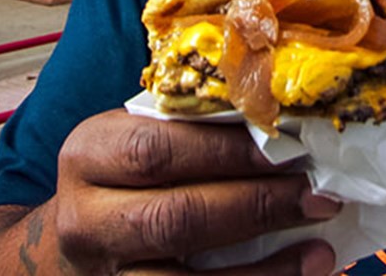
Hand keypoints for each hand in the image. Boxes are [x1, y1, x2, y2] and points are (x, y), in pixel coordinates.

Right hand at [42, 109, 341, 274]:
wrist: (65, 249)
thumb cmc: (123, 182)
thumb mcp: (136, 140)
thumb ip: (192, 129)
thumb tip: (288, 124)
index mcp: (90, 155)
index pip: (157, 151)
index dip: (226, 152)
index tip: (290, 148)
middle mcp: (86, 219)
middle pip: (175, 218)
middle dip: (256, 207)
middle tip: (320, 197)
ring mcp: (103, 275)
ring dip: (264, 271)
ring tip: (320, 253)